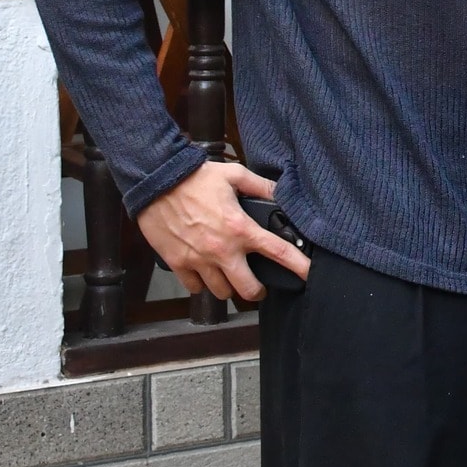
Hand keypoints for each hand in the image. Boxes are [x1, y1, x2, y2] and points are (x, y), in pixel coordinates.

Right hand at [137, 160, 309, 304]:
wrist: (156, 181)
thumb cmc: (196, 177)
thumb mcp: (234, 174)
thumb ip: (260, 186)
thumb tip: (280, 193)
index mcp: (241, 228)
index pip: (278, 253)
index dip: (298, 266)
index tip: (309, 276)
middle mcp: (222, 250)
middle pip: (248, 290)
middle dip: (256, 291)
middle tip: (257, 285)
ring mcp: (199, 260)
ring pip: (221, 292)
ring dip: (227, 286)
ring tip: (228, 274)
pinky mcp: (178, 264)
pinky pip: (195, 288)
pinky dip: (201, 284)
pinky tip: (204, 271)